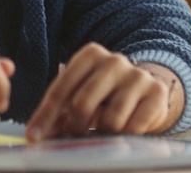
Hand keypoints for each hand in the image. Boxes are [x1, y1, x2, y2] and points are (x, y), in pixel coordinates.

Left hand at [27, 43, 180, 139]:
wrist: (146, 90)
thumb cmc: (105, 93)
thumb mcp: (81, 93)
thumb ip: (60, 110)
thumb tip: (36, 134)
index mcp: (90, 54)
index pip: (61, 88)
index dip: (45, 115)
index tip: (33, 136)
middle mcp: (114, 60)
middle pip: (83, 103)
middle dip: (74, 126)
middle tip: (74, 135)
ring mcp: (137, 76)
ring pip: (110, 120)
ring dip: (102, 132)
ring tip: (103, 127)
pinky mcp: (156, 93)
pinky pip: (133, 127)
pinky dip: (124, 135)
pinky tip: (125, 128)